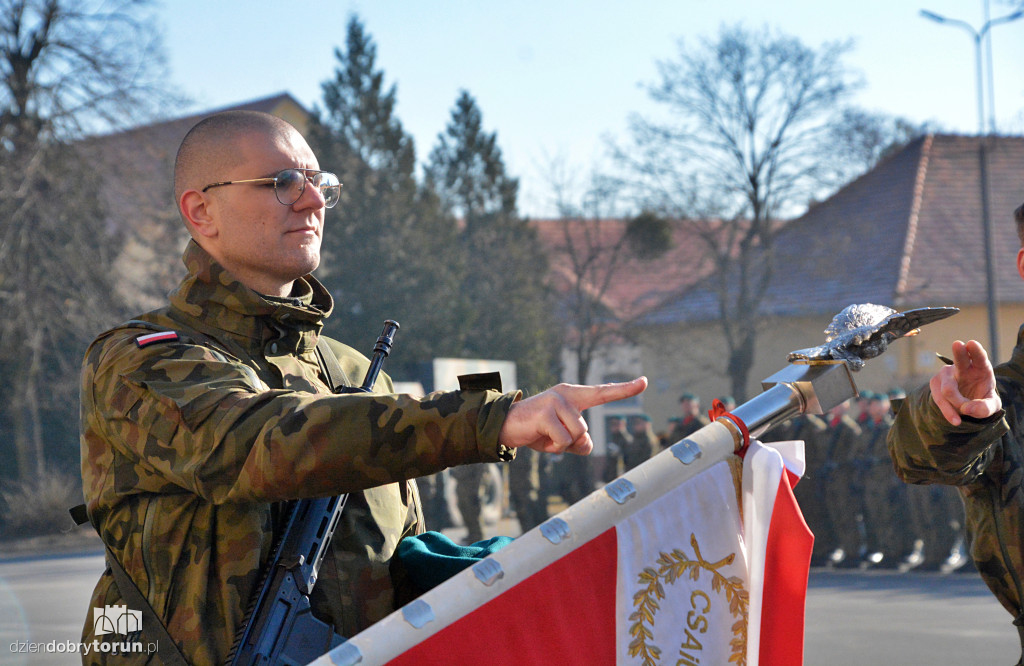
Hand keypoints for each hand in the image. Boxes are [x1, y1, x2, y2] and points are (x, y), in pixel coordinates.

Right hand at [499, 377, 647, 454]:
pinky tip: (538, 436)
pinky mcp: (546, 412)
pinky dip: (552, 447)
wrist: (504, 426)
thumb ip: (580, 443)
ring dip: (561, 444)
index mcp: (574, 396)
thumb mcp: (563, 440)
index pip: (603, 392)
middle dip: (569, 442)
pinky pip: (562, 440)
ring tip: (544, 434)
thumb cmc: (537, 431)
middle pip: (585, 431)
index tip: (644, 382)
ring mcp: (556, 401)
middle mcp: (566, 394)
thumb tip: (586, 443)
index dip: (625, 389)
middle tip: (549, 435)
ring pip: (576, 436)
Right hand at [930, 339, 1000, 425]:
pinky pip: (940, 399)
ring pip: (948, 389)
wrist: (965, 405)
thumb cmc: (981, 400)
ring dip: (957, 404)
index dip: (976, 350)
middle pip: (960, 358)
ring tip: (964, 415)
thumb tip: (966, 409)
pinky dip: (948, 411)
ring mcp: (946, 374)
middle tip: (958, 344)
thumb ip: (985, 408)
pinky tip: (956, 420)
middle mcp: (961, 367)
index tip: (971, 344)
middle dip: (959, 352)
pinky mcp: (935, 384)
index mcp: (980, 367)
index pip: (979, 357)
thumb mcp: (991, 406)